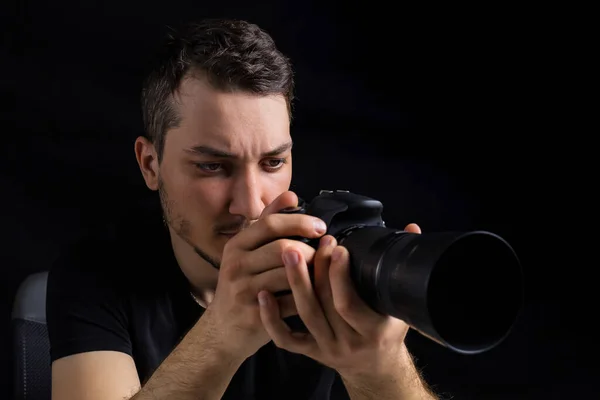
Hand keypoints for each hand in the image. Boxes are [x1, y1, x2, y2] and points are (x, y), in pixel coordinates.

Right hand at [202, 191, 326, 360]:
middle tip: (328, 253)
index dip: (298, 221)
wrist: (223, 329)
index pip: (269, 224)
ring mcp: (242, 291)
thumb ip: (268, 222)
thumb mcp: (247, 251)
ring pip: (288, 275)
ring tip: (327, 272)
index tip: (321, 226)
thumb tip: (291, 195)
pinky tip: (320, 295)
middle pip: (281, 248)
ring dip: (313, 273)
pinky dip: (309, 298)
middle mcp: (235, 265)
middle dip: (311, 250)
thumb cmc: (242, 285)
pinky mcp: (253, 315)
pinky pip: (290, 303)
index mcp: (236, 245)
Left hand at [258, 223, 422, 379]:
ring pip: (306, 314)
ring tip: (286, 252)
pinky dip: (272, 318)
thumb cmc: (388, 331)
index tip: (338, 248)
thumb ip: (401, 267)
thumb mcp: (401, 306)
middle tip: (313, 241)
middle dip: (318, 269)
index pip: (351, 303)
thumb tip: (412, 229)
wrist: (375, 368)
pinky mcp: (310, 352)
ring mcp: (326, 347)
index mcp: (373, 331)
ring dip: (295, 282)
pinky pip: (286, 338)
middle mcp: (348, 342)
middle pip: (326, 304)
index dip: (341, 276)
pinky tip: (263, 294)